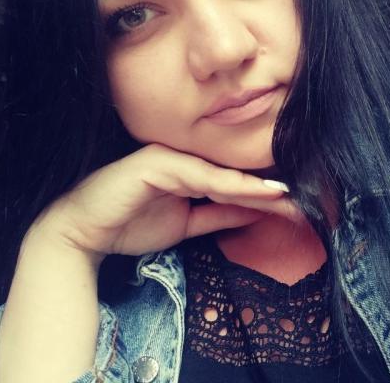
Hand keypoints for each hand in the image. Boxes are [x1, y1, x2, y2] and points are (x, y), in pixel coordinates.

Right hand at [31, 143, 302, 258]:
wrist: (82, 232)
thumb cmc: (129, 224)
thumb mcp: (186, 225)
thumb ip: (219, 215)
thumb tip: (256, 212)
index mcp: (189, 169)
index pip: (234, 181)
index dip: (265, 193)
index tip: (296, 206)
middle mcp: (184, 158)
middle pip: (236, 174)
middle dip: (271, 190)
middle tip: (307, 201)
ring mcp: (171, 156)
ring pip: (224, 174)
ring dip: (260, 188)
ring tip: (292, 198)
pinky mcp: (159, 163)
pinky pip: (204, 177)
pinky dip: (234, 185)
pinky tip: (262, 192)